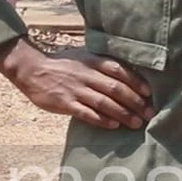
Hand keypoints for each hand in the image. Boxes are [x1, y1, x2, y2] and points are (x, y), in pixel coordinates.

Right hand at [0, 40, 151, 129]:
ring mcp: (75, 89)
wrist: (32, 69)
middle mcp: (86, 75)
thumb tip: (126, 72)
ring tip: (136, 123)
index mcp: (92, 61)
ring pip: (104, 103)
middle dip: (135, 102)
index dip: (136, 82)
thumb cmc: (61, 63)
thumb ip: (101, 63)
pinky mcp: (65, 103)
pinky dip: (101, 120)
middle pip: (115, 89)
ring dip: (123, 114)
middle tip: (149, 113)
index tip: (149, 93)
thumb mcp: (82, 56)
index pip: (119, 70)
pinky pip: (86, 113)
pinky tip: (113, 125)